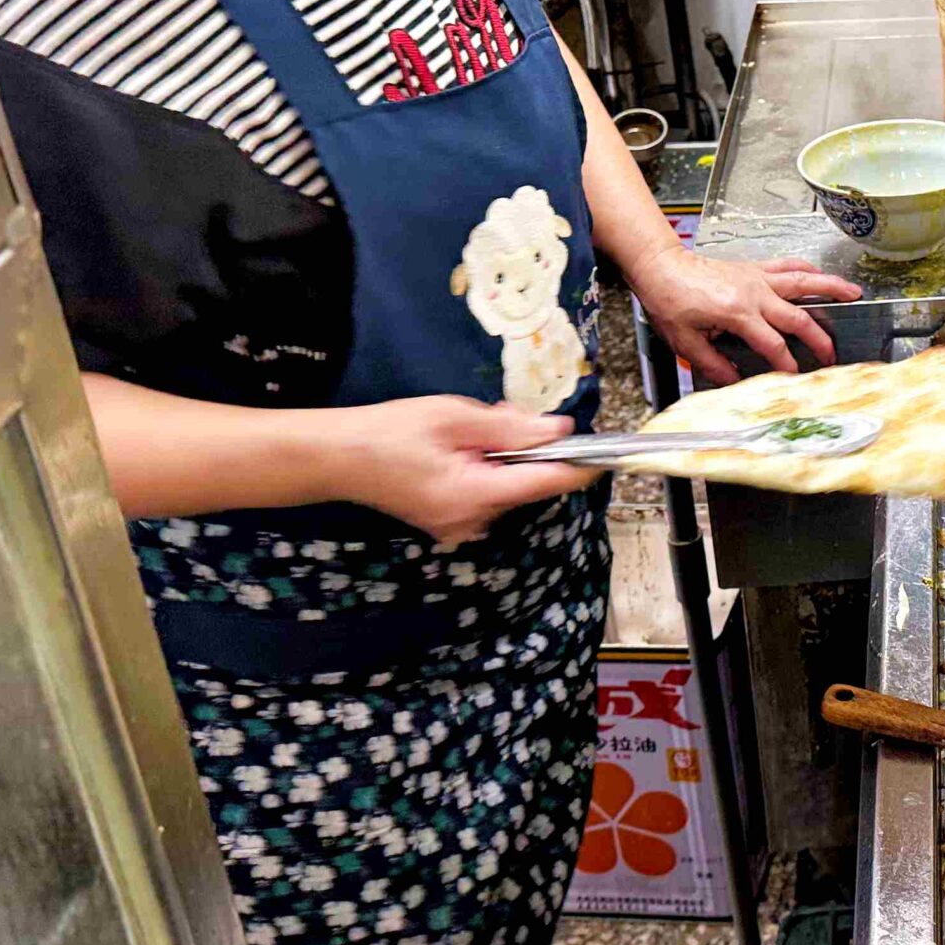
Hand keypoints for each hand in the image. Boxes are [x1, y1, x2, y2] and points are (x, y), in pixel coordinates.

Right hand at [329, 396, 600, 544]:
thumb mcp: (455, 418)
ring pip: (506, 485)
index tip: (610, 451)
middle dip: (526, 448)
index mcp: (477, 496)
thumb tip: (561, 433)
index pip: (548, 483)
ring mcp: (460, 527)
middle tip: (497, 417)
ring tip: (465, 430)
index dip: (581, 466)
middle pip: (527, 483)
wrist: (334, 459)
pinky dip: (484, 468)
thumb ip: (512, 427)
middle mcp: (474, 521)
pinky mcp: (449, 522)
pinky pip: (485, 491)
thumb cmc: (390, 432)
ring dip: (502, 456)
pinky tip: (457, 449)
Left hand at [632, 249, 863, 386]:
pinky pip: (787, 265)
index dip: (787, 364)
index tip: (794, 377)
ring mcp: (757, 277)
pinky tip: (820, 273)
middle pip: (797, 317)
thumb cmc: (670, 300)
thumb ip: (713, 364)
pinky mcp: (754, 268)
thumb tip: (734, 381)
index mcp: (738, 314)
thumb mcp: (685, 342)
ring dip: (831, 287)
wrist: (661, 267)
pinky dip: (807, 269)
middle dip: (819, 337)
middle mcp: (754, 294)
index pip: (773, 344)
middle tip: (832, 352)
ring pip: (803, 281)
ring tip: (855, 292)